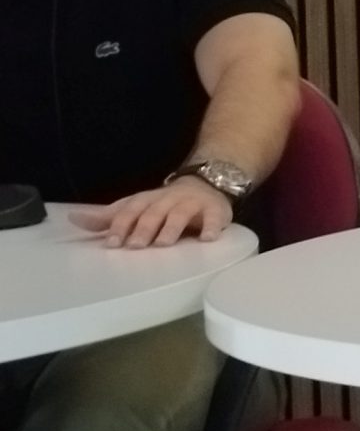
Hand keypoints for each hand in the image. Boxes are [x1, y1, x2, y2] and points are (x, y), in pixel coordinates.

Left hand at [72, 177, 232, 249]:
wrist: (205, 184)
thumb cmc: (163, 204)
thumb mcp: (135, 208)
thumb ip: (108, 218)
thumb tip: (73, 218)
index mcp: (146, 200)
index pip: (131, 210)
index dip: (121, 226)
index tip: (112, 243)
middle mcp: (167, 200)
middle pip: (154, 212)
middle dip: (144, 228)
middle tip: (136, 246)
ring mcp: (192, 204)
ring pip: (180, 214)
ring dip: (171, 228)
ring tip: (164, 243)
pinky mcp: (215, 210)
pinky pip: (214, 218)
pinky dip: (211, 227)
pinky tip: (207, 239)